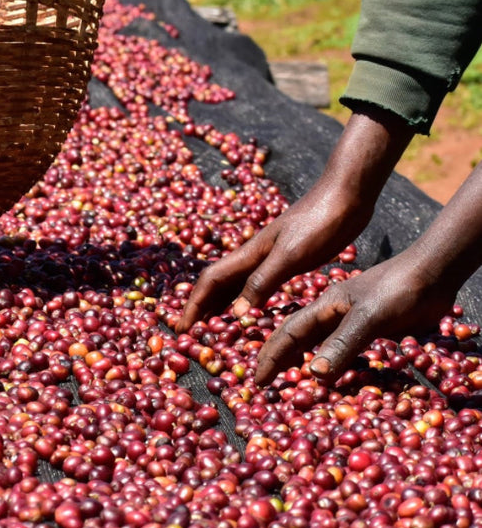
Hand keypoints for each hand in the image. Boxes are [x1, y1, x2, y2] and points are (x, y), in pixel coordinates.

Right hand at [178, 109, 411, 330]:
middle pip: (217, 285)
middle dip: (200, 307)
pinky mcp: (289, 261)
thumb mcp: (290, 255)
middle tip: (190, 332)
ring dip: (221, 305)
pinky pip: (258, 286)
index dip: (193, 305)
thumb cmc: (318, 222)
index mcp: (249, 254)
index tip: (181, 328)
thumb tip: (235, 313)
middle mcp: (254, 257)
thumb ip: (262, 282)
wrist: (346, 195)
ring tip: (213, 326)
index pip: (209, 282)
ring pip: (236, 286)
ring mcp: (271, 258)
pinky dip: (248, 301)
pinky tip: (253, 310)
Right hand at [254, 253, 457, 384]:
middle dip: (279, 357)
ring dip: (304, 359)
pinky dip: (334, 361)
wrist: (433, 274)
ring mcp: (354, 320)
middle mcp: (334, 314)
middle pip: (298, 337)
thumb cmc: (397, 290)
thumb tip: (313, 374)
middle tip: (265, 378)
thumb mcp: (368, 318)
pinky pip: (346, 348)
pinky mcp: (374, 328)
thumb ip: (341, 344)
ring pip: (320, 343)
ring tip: (292, 376)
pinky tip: (335, 369)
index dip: (271, 357)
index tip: (258, 379)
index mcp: (325, 307)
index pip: (289, 334)